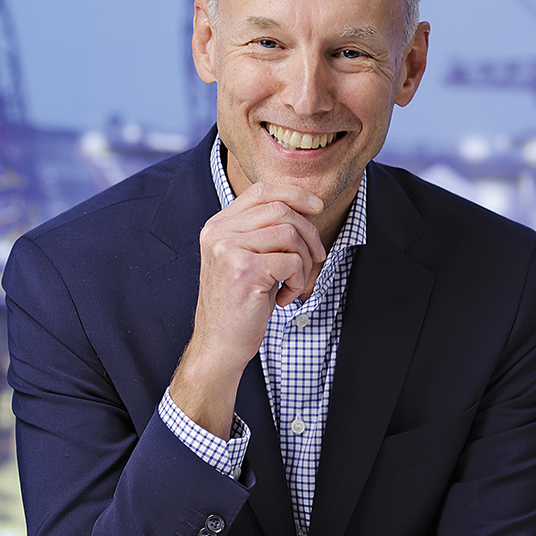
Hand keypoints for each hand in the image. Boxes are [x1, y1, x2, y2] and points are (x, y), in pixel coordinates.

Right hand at [169, 182, 326, 437]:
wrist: (219, 345)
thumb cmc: (240, 304)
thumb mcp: (246, 259)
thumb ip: (263, 231)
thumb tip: (304, 205)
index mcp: (218, 225)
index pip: (261, 190)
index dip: (294, 193)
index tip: (317, 206)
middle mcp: (219, 233)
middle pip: (281, 209)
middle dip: (309, 232)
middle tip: (317, 256)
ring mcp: (229, 250)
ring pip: (290, 233)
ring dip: (305, 260)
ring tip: (297, 282)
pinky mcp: (245, 270)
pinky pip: (292, 262)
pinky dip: (299, 281)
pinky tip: (286, 297)